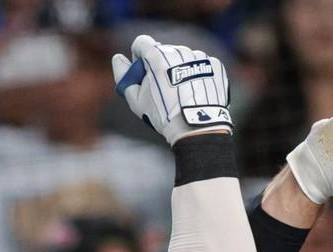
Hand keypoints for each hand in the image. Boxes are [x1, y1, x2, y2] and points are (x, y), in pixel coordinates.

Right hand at [110, 35, 230, 145]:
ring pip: (184, 58)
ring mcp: (198, 56)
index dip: (138, 57)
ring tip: (183, 94)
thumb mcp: (135, 99)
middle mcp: (178, 50)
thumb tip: (118, 58)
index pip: (141, 43)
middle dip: (160, 66)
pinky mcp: (215, 65)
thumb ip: (122, 75)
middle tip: (164, 90)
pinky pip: (202, 66)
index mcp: (156, 54)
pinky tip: (196, 93)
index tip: (142, 73)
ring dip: (180, 70)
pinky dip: (198, 76)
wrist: (197, 127)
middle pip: (164, 52)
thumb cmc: (162, 115)